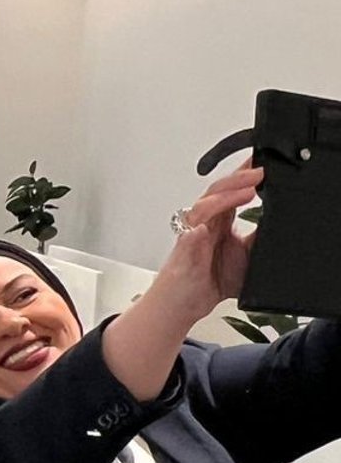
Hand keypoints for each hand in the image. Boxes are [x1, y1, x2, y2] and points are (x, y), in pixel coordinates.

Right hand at [161, 160, 262, 319]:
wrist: (187, 301)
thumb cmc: (211, 278)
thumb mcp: (249, 254)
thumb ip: (260, 236)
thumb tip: (279, 220)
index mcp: (220, 220)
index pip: (232, 190)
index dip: (246, 175)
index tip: (264, 161)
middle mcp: (206, 222)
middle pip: (218, 190)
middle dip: (239, 179)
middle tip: (261, 171)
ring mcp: (193, 234)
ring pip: (205, 207)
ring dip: (225, 197)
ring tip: (246, 190)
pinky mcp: (183, 252)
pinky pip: (188, 238)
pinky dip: (195, 232)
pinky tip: (203, 229)